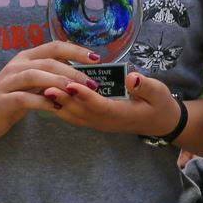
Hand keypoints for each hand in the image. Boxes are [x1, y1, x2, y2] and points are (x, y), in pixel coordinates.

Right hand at [0, 41, 102, 138]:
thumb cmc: (13, 96)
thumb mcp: (33, 83)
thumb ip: (51, 75)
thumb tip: (78, 70)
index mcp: (27, 57)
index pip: (54, 46)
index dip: (76, 50)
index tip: (96, 57)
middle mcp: (17, 65)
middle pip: (48, 61)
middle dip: (73, 71)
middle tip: (92, 83)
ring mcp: (7, 82)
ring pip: (35, 76)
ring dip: (58, 83)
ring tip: (76, 91)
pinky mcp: (2, 100)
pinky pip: (24, 98)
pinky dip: (41, 102)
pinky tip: (55, 107)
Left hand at [47, 69, 180, 137]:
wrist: (160, 122)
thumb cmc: (160, 104)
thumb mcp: (159, 93)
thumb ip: (145, 86)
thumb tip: (133, 78)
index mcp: (121, 114)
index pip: (99, 105)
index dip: (83, 96)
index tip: (69, 85)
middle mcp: (107, 121)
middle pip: (81, 112)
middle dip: (63, 99)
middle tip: (46, 86)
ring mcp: (99, 123)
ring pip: (75, 116)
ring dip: (58, 104)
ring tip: (41, 90)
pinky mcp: (96, 121)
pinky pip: (75, 116)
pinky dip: (61, 108)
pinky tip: (50, 96)